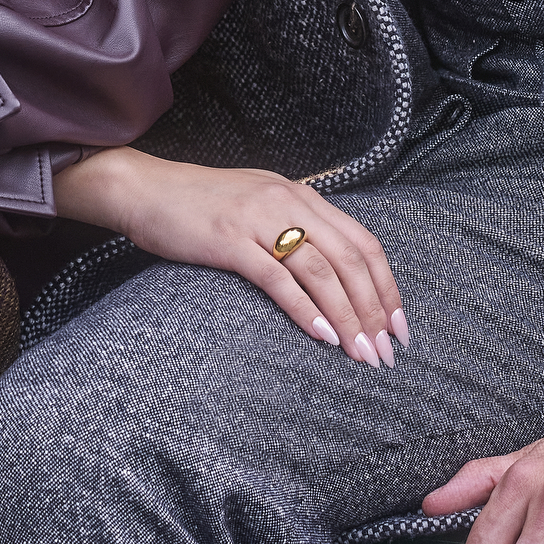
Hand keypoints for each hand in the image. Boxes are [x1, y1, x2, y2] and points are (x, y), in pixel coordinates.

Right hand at [51, 147, 405, 365]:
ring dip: (348, 317)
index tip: (399, 326)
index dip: (387, 287)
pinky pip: (278, 278)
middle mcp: (288, 202)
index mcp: (302, 195)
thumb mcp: (258, 206)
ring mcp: (259, 220)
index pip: (364, 242)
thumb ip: (294, 228)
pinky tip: (322, 336)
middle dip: (375, 310)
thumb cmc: (200, 206)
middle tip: (386, 352)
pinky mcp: (230, 241)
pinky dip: (305, 310)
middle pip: (351, 259)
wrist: (144, 189)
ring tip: (361, 353)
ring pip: (322, 271)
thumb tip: (331, 274)